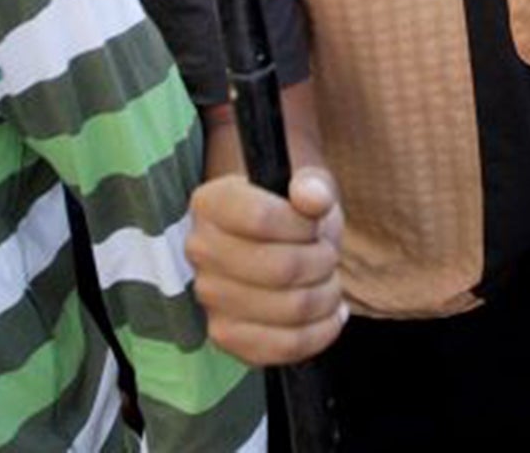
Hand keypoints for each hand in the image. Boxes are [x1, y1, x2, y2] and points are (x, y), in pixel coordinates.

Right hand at [186, 166, 347, 366]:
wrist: (270, 245)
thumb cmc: (290, 213)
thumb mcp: (305, 184)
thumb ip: (313, 185)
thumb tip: (313, 198)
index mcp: (211, 203)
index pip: (262, 218)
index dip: (303, 225)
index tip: (314, 222)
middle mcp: (200, 250)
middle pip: (282, 268)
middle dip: (323, 261)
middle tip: (328, 254)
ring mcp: (209, 298)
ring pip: (291, 309)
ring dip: (326, 295)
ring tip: (327, 282)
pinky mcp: (226, 336)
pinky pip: (284, 346)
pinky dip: (320, 332)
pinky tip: (328, 314)